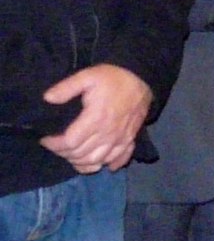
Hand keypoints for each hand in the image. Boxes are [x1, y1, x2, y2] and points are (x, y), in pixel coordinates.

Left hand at [39, 65, 153, 172]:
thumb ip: (66, 87)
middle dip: (64, 154)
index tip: (46, 139)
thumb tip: (47, 98)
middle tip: (56, 146)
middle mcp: (108, 133)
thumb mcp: (87, 76)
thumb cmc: (113, 78)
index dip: (54, 145)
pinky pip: (119, 159)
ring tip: (72, 154)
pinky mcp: (130, 139)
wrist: (142, 77)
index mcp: (95, 118)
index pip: (70, 143)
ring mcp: (121, 139)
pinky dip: (107, 164)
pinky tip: (99, 162)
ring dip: (81, 162)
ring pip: (98, 161)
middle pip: (81, 155)